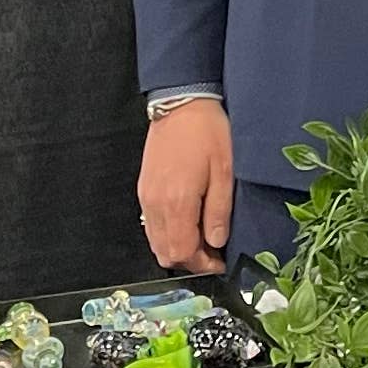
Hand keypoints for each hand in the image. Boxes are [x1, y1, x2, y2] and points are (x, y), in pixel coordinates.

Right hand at [139, 96, 232, 269]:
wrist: (181, 103)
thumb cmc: (207, 133)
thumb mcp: (224, 172)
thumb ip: (218, 211)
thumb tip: (216, 242)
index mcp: (177, 202)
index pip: (182, 252)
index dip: (202, 265)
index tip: (220, 262)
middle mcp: (156, 204)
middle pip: (165, 252)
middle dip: (190, 261)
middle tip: (213, 254)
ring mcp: (146, 197)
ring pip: (156, 242)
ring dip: (177, 248)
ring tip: (202, 240)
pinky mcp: (143, 189)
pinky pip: (151, 225)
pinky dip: (167, 234)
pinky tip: (186, 223)